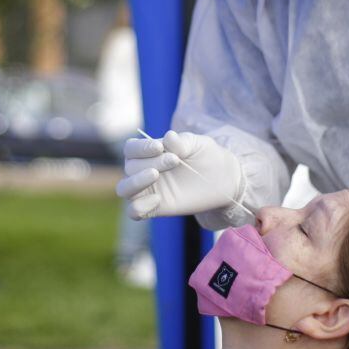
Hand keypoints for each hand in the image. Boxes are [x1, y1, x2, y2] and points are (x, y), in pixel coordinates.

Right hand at [115, 131, 244, 219]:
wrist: (224, 181)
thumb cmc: (208, 157)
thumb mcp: (198, 145)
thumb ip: (183, 141)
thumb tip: (169, 136)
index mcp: (150, 152)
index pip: (130, 148)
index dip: (140, 147)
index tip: (160, 147)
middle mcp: (144, 170)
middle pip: (129, 167)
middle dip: (149, 162)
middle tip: (175, 161)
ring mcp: (149, 190)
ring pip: (123, 189)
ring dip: (135, 182)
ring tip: (155, 175)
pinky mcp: (155, 208)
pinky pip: (133, 211)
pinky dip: (139, 207)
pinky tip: (158, 199)